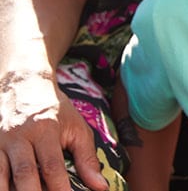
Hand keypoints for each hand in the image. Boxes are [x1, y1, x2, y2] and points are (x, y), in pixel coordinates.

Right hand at [0, 73, 106, 190]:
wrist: (24, 84)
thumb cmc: (55, 110)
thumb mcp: (76, 128)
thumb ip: (87, 158)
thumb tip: (100, 187)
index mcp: (45, 129)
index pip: (52, 166)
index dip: (59, 188)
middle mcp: (19, 136)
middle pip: (24, 173)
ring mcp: (0, 142)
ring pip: (0, 174)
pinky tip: (8, 189)